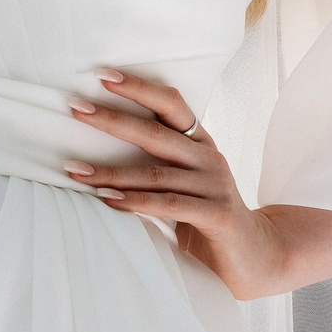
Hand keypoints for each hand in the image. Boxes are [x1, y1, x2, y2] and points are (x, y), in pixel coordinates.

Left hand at [64, 70, 290, 300]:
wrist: (256, 256)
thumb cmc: (207, 216)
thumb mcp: (183, 183)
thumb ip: (156, 163)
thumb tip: (94, 149)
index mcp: (199, 142)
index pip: (170, 103)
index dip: (138, 87)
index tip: (102, 75)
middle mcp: (209, 157)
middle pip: (156, 132)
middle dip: (112, 119)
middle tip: (75, 109)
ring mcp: (216, 185)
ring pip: (155, 173)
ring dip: (110, 171)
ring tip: (75, 171)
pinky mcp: (218, 214)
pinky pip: (169, 204)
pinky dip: (135, 202)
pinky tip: (107, 199)